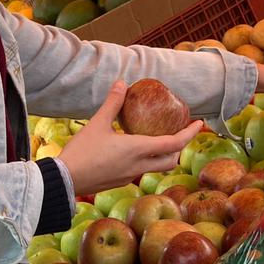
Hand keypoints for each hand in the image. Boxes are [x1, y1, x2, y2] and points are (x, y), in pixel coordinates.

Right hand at [57, 81, 202, 195]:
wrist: (63, 180)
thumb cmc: (81, 152)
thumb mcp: (97, 124)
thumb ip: (112, 103)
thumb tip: (122, 82)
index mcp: (137, 149)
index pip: (174, 143)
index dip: (189, 133)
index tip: (199, 123)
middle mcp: (138, 166)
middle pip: (170, 161)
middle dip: (178, 148)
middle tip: (178, 133)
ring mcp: (129, 176)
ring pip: (156, 167)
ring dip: (163, 155)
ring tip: (157, 140)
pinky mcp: (119, 181)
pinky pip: (140, 170)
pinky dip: (146, 160)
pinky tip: (133, 151)